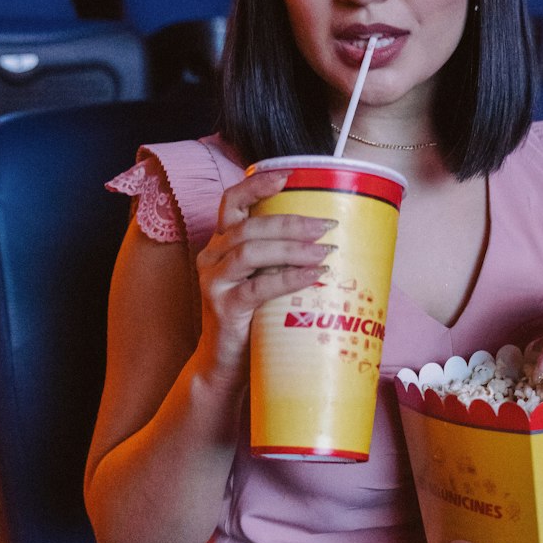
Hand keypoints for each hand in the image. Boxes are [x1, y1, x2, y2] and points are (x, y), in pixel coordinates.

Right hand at [193, 170, 335, 388]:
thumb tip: (330, 239)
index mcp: (221, 244)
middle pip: (249, 226)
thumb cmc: (253, 319)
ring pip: (250, 251)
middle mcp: (212, 257)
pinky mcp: (223, 308)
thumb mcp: (265, 279)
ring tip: (324, 252)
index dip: (257, 185)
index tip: (290, 176)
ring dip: (291, 248)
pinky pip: (257, 287)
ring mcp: (214, 282)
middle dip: (291, 222)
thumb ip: (281, 258)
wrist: (226, 366)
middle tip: (327, 226)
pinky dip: (288, 278)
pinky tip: (313, 276)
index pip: (232, 202)